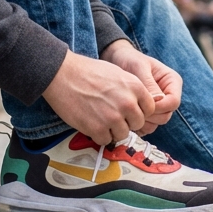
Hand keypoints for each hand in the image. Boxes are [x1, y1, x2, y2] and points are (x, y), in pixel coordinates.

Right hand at [41, 49, 156, 144]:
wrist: (62, 74)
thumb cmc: (87, 71)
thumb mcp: (117, 73)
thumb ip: (131, 89)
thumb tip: (138, 104)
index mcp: (135, 87)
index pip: (150, 109)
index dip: (139, 110)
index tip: (129, 110)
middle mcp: (127, 103)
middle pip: (138, 123)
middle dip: (127, 121)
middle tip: (112, 115)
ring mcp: (113, 117)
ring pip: (123, 134)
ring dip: (112, 130)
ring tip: (100, 119)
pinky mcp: (97, 128)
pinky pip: (105, 140)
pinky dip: (98, 135)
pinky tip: (91, 123)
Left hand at [100, 39, 181, 133]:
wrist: (118, 61)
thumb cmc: (130, 60)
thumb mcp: (139, 67)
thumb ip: (148, 83)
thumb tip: (157, 101)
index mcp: (172, 82)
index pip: (174, 102)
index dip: (159, 106)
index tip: (142, 103)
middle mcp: (168, 96)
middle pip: (166, 115)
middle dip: (149, 115)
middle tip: (132, 107)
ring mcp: (159, 106)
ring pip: (156, 123)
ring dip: (142, 121)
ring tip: (127, 110)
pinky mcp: (149, 113)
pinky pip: (147, 126)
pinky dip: (137, 125)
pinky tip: (126, 116)